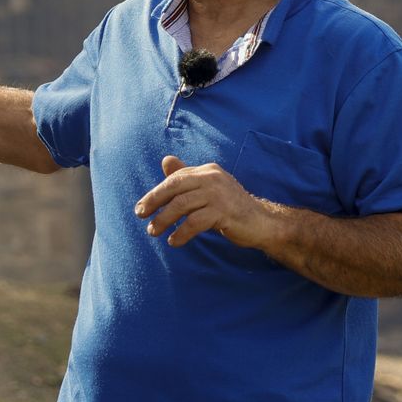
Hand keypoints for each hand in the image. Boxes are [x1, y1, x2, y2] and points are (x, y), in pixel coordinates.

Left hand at [134, 155, 278, 249]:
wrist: (261, 221)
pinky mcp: (224, 212)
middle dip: (154, 201)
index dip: (156, 193)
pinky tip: (174, 241)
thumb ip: (188, 177)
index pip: (176, 178)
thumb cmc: (231, 206)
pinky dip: (181, 233)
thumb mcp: (208, 189)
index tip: (141, 208)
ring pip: (182, 205)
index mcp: (208, 171)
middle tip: (140, 215)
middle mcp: (213, 178)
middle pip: (175, 187)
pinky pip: (195, 222)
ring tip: (153, 232)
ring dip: (164, 220)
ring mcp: (219, 194)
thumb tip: (166, 160)